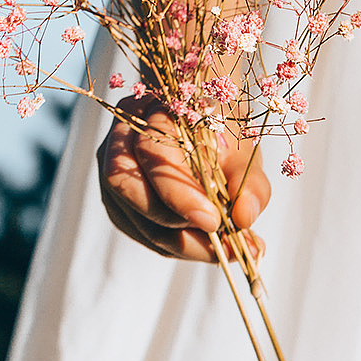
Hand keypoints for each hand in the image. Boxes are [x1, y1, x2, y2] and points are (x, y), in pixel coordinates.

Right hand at [96, 93, 270, 263]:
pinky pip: (137, 229)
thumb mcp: (244, 149)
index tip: (213, 221)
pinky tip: (204, 246)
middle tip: (223, 246)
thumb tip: (244, 217)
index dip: (177, 192)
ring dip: (177, 243)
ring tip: (223, 250)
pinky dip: (171, 245)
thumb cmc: (223, 130)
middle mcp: (121, 137)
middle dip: (174, 228)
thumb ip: (248, 180)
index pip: (152, 152)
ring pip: (130, 217)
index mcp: (153, 110)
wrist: (205, 120)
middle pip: (128, 188)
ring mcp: (112, 168)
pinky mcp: (117, 198)